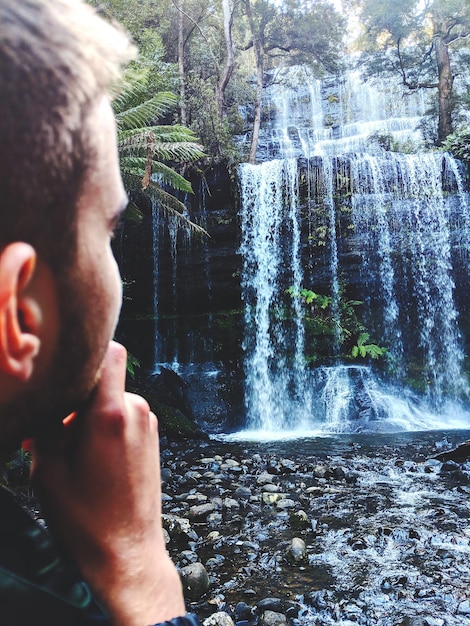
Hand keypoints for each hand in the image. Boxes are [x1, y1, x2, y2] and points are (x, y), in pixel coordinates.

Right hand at [30, 341, 185, 625]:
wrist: (128, 553)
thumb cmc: (84, 517)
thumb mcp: (48, 470)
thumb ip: (45, 424)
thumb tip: (40, 397)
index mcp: (110, 414)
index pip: (111, 353)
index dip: (89, 351)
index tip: (64, 364)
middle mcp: (136, 411)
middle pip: (104, 380)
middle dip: (76, 397)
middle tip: (48, 429)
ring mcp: (149, 424)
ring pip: (112, 399)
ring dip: (88, 415)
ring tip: (65, 449)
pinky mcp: (153, 438)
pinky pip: (124, 416)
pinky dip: (104, 425)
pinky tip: (87, 456)